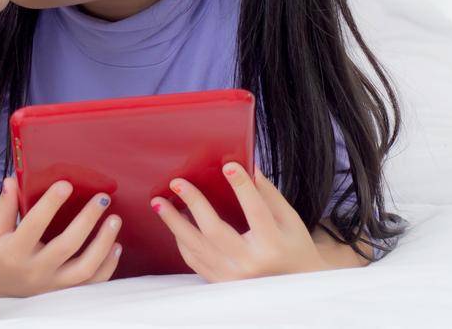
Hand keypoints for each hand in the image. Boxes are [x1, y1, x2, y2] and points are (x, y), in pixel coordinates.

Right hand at [0, 177, 121, 296]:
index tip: (65, 184)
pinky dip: (107, 266)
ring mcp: (50, 284)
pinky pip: (90, 283)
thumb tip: (12, 180)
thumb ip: (4, 206)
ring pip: (84, 269)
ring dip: (103, 244)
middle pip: (67, 247)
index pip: (34, 226)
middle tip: (102, 198)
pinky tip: (116, 246)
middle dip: (87, 220)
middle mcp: (34, 271)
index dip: (50, 204)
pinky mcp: (61, 290)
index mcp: (13, 252)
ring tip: (114, 220)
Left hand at [151, 164, 327, 280]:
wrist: (293, 285)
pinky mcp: (220, 282)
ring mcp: (232, 277)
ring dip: (174, 222)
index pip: (256, 212)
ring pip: (196, 247)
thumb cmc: (292, 246)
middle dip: (194, 203)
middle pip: (215, 231)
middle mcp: (250, 264)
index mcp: (273, 246)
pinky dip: (181, 240)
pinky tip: (174, 222)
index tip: (228, 166)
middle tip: (177, 182)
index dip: (243, 188)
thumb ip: (269, 194)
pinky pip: (193, 260)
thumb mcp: (290, 220)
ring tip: (158, 202)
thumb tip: (248, 165)